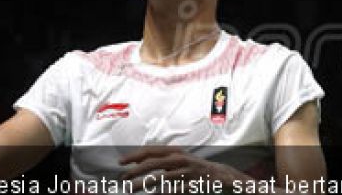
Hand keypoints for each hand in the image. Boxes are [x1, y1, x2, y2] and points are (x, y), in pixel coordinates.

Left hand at [119, 146, 236, 189]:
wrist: (219, 175)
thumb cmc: (193, 167)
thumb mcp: (177, 159)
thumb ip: (160, 159)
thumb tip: (136, 161)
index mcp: (175, 151)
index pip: (151, 150)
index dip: (135, 156)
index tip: (122, 162)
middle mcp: (180, 159)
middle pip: (153, 163)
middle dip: (135, 171)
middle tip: (123, 179)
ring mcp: (186, 172)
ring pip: (160, 178)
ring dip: (143, 184)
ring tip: (131, 190)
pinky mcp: (191, 185)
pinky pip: (173, 190)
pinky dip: (161, 193)